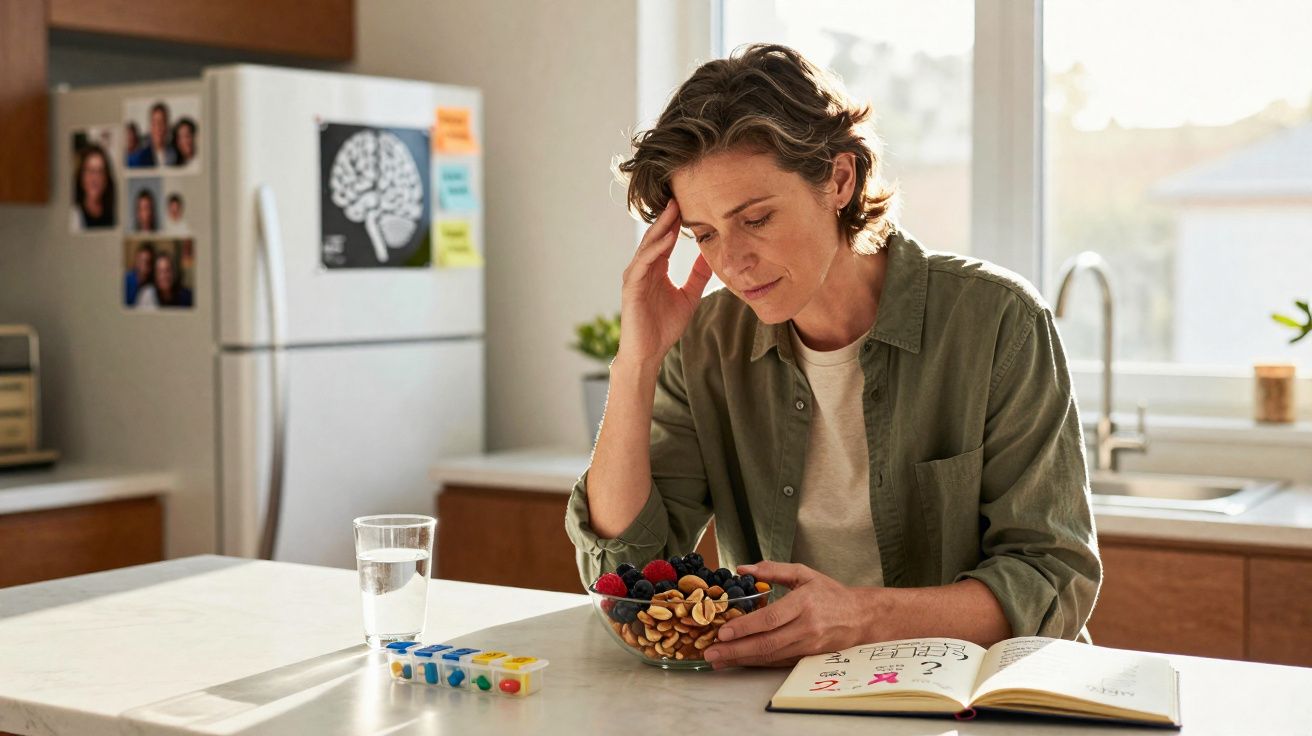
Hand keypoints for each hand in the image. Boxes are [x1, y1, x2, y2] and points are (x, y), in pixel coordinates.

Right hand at [615, 199, 713, 367]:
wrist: (648, 352)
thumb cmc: (664, 327)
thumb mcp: (689, 297)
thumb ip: (697, 276)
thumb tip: (711, 257)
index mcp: (655, 268)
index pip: (665, 238)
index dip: (676, 221)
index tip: (690, 201)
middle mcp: (643, 268)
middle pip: (655, 235)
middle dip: (667, 215)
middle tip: (680, 193)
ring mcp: (635, 276)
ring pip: (648, 245)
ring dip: (661, 226)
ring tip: (673, 209)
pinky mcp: (631, 287)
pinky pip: (643, 262)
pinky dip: (654, 249)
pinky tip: (666, 237)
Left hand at [703, 561, 878, 668]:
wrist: (861, 617)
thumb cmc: (830, 593)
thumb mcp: (804, 573)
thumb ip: (773, 570)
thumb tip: (742, 568)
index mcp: (804, 603)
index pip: (770, 619)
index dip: (745, 627)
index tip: (723, 631)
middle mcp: (806, 627)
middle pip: (767, 642)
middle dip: (736, 650)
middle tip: (711, 652)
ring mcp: (808, 645)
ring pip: (771, 656)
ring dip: (742, 660)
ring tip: (719, 659)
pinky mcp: (808, 657)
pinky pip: (778, 662)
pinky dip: (757, 663)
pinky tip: (739, 661)